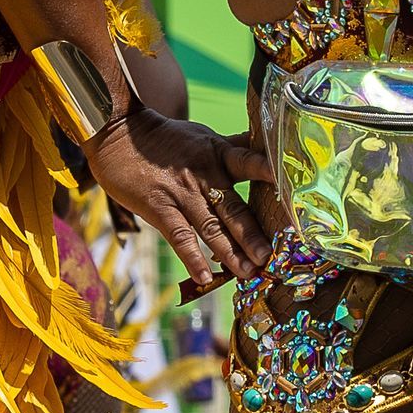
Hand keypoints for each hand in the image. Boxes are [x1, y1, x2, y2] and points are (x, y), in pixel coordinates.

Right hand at [87, 109, 272, 292]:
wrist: (120, 136)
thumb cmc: (168, 139)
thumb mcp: (206, 136)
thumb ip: (236, 147)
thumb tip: (269, 144)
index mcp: (219, 155)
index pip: (250, 163)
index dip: (269, 174)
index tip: (291, 192)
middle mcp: (205, 175)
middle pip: (234, 208)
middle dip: (253, 236)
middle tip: (270, 258)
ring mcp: (181, 193)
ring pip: (210, 227)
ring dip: (229, 253)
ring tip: (247, 273)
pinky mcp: (158, 207)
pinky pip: (179, 236)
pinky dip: (192, 257)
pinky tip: (204, 277)